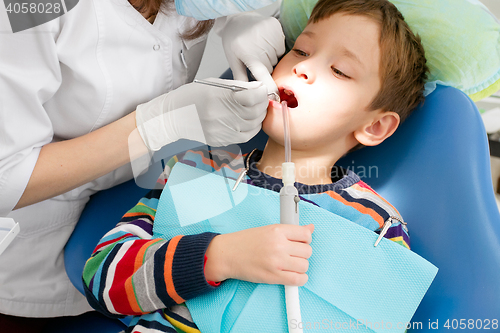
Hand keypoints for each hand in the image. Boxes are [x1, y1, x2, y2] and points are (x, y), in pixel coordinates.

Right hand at [135, 78, 267, 150]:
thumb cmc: (191, 97)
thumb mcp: (213, 84)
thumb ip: (238, 87)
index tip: (261, 88)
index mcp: (218, 97)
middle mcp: (220, 116)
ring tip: (255, 108)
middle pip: (255, 112)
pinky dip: (252, 127)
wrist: (172, 117)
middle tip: (260, 97)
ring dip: (259, 116)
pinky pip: (246, 136)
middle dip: (262, 103)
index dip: (262, 92)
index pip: (252, 97)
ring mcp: (221, 131)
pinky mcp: (221, 140)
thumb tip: (259, 88)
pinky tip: (249, 120)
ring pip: (253, 125)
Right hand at [205, 224, 313, 285]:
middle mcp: (278, 245)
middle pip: (307, 251)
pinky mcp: (273, 276)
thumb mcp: (268, 230)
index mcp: (277, 230)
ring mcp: (276, 261)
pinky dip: (299, 279)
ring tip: (290, 265)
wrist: (227, 254)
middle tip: (292, 255)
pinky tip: (292, 275)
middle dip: (302, 254)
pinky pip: (298, 280)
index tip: (300, 243)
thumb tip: (310, 228)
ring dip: (300, 267)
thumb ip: (290, 231)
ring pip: (304, 266)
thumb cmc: (245, 241)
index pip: (305, 234)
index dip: (306, 240)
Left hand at [217, 13, 285, 95]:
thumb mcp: (233, 59)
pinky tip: (266, 42)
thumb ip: (241, 77)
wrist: (237, 18)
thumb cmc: (233, 40)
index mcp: (250, 55)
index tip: (275, 96)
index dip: (270, 87)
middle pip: (271, 68)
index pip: (263, 75)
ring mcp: (271, 35)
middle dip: (264, 67)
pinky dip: (275, 48)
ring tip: (259, 48)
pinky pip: (282, 47)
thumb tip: (247, 94)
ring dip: (270, 57)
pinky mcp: (277, 28)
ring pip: (277, 58)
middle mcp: (262, 45)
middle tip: (255, 58)